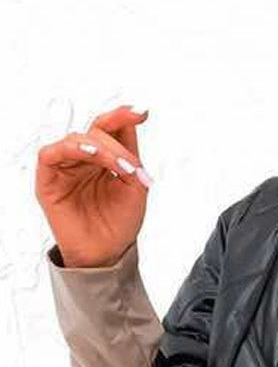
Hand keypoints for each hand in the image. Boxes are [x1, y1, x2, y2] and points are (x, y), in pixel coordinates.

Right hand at [35, 104, 153, 267]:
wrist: (106, 254)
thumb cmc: (118, 225)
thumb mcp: (135, 189)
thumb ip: (132, 157)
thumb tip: (132, 122)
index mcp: (105, 159)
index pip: (110, 128)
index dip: (123, 116)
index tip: (141, 111)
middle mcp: (84, 159)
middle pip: (97, 132)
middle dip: (117, 146)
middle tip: (131, 168)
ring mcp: (65, 166)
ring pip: (77, 139)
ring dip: (101, 148)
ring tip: (119, 167)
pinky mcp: (48, 178)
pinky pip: (50, 153)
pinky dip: (70, 148)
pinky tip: (88, 153)